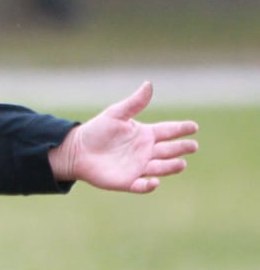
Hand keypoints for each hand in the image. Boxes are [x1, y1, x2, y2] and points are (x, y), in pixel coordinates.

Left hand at [48, 81, 197, 192]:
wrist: (76, 150)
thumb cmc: (96, 131)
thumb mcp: (115, 114)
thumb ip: (134, 103)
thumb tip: (148, 84)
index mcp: (145, 134)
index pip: (168, 131)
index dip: (181, 129)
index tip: (194, 126)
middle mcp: (145, 151)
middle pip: (169, 150)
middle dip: (181, 148)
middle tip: (193, 146)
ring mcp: (138, 167)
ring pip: (161, 168)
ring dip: (171, 166)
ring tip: (182, 163)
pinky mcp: (128, 181)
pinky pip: (142, 185)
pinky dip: (149, 185)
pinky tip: (154, 181)